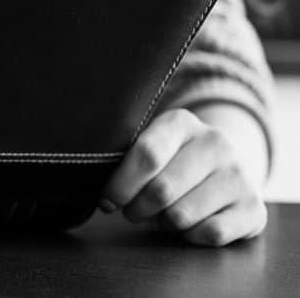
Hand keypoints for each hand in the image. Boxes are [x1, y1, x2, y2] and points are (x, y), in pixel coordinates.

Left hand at [99, 108, 266, 245]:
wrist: (227, 168)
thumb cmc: (173, 161)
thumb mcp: (152, 147)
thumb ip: (130, 161)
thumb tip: (106, 195)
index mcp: (181, 122)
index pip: (147, 155)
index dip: (121, 185)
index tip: (107, 201)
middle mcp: (216, 143)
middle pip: (161, 190)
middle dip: (136, 209)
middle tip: (132, 211)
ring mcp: (239, 174)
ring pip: (181, 216)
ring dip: (163, 223)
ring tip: (163, 214)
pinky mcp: (254, 208)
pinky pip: (208, 234)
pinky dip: (190, 236)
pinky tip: (189, 224)